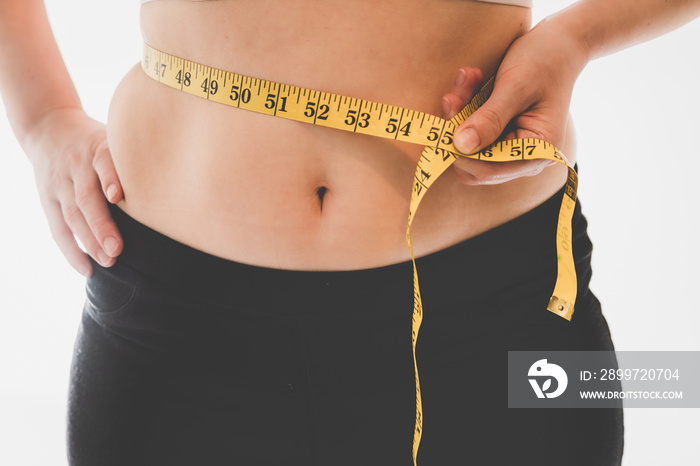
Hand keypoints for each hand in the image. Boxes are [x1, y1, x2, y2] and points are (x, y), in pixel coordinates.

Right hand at [23, 107, 123, 276]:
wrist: (48, 126)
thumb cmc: (98, 141)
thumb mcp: (115, 137)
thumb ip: (136, 156)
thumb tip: (179, 178)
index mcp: (96, 148)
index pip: (102, 162)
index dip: (110, 178)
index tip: (118, 196)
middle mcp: (75, 167)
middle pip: (85, 198)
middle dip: (101, 225)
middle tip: (118, 248)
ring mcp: (59, 184)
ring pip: (72, 216)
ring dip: (90, 241)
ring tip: (109, 261)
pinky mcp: (48, 199)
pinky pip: (58, 229)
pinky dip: (72, 251)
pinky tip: (88, 269)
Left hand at [442, 16, 588, 184]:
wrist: (559, 43)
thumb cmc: (545, 60)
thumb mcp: (516, 87)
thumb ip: (490, 119)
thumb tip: (461, 147)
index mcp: (538, 151)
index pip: (489, 169)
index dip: (460, 154)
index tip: (443, 125)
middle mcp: (524, 156)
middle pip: (474, 161)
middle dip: (458, 129)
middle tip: (453, 96)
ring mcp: (512, 146)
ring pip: (468, 144)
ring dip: (460, 112)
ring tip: (467, 78)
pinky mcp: (501, 134)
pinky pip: (471, 129)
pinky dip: (466, 106)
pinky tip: (471, 79)